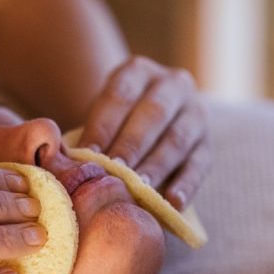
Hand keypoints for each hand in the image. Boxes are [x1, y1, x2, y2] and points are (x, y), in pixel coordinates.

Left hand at [77, 56, 209, 209]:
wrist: (147, 123)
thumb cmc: (113, 124)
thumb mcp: (101, 115)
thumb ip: (90, 133)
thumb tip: (66, 162)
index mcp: (139, 71)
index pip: (120, 95)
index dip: (104, 125)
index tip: (87, 154)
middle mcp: (173, 85)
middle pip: (153, 114)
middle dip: (131, 145)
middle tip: (114, 172)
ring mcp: (195, 113)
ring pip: (177, 139)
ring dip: (156, 165)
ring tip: (139, 188)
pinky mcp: (207, 145)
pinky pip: (199, 165)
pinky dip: (186, 184)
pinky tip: (172, 202)